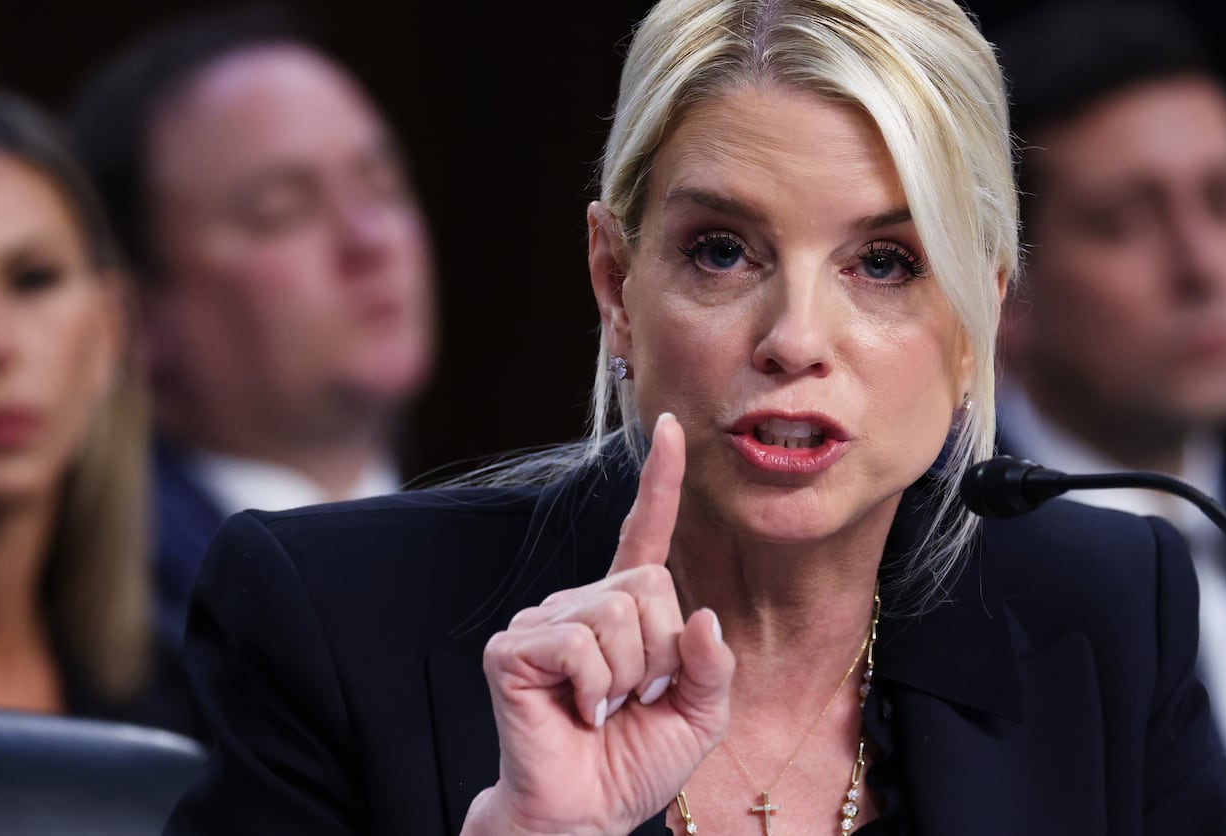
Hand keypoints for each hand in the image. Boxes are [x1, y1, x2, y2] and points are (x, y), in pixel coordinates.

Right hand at [463, 413, 733, 835]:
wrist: (588, 813)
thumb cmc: (636, 763)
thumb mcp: (702, 714)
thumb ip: (712, 664)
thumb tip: (702, 617)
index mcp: (627, 610)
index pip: (646, 533)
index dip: (659, 481)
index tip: (667, 428)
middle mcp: (582, 603)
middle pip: (648, 585)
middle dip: (661, 653)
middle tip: (637, 698)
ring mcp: (543, 620)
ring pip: (617, 614)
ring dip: (629, 676)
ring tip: (606, 708)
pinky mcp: (513, 647)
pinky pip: (578, 642)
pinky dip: (595, 686)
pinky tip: (581, 712)